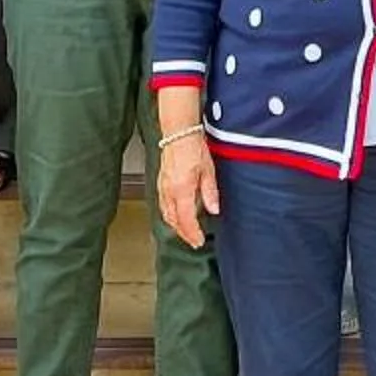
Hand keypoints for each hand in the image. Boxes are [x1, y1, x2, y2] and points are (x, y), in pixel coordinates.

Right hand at [157, 131, 220, 247]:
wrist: (178, 134)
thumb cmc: (194, 148)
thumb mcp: (208, 170)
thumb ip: (210, 192)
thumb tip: (214, 209)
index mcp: (181, 190)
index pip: (186, 219)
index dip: (193, 233)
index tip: (199, 241)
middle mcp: (169, 191)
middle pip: (174, 221)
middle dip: (184, 233)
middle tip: (194, 241)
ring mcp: (163, 188)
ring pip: (167, 215)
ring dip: (176, 226)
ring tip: (187, 233)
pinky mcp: (161, 184)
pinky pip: (163, 206)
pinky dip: (170, 216)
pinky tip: (177, 217)